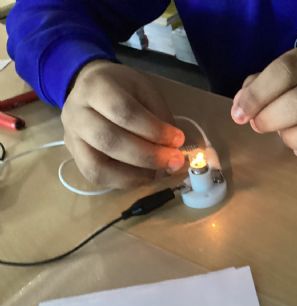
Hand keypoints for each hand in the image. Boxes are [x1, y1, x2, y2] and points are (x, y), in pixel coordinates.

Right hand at [61, 60, 184, 187]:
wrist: (90, 89)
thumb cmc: (123, 89)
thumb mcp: (145, 91)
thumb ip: (159, 117)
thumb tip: (172, 149)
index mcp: (95, 86)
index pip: (124, 112)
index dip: (153, 130)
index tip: (178, 139)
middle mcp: (76, 113)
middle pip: (109, 141)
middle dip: (147, 156)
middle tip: (173, 161)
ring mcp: (71, 137)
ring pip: (97, 166)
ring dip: (134, 175)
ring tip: (158, 172)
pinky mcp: (74, 157)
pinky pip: (96, 177)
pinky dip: (124, 181)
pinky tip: (143, 175)